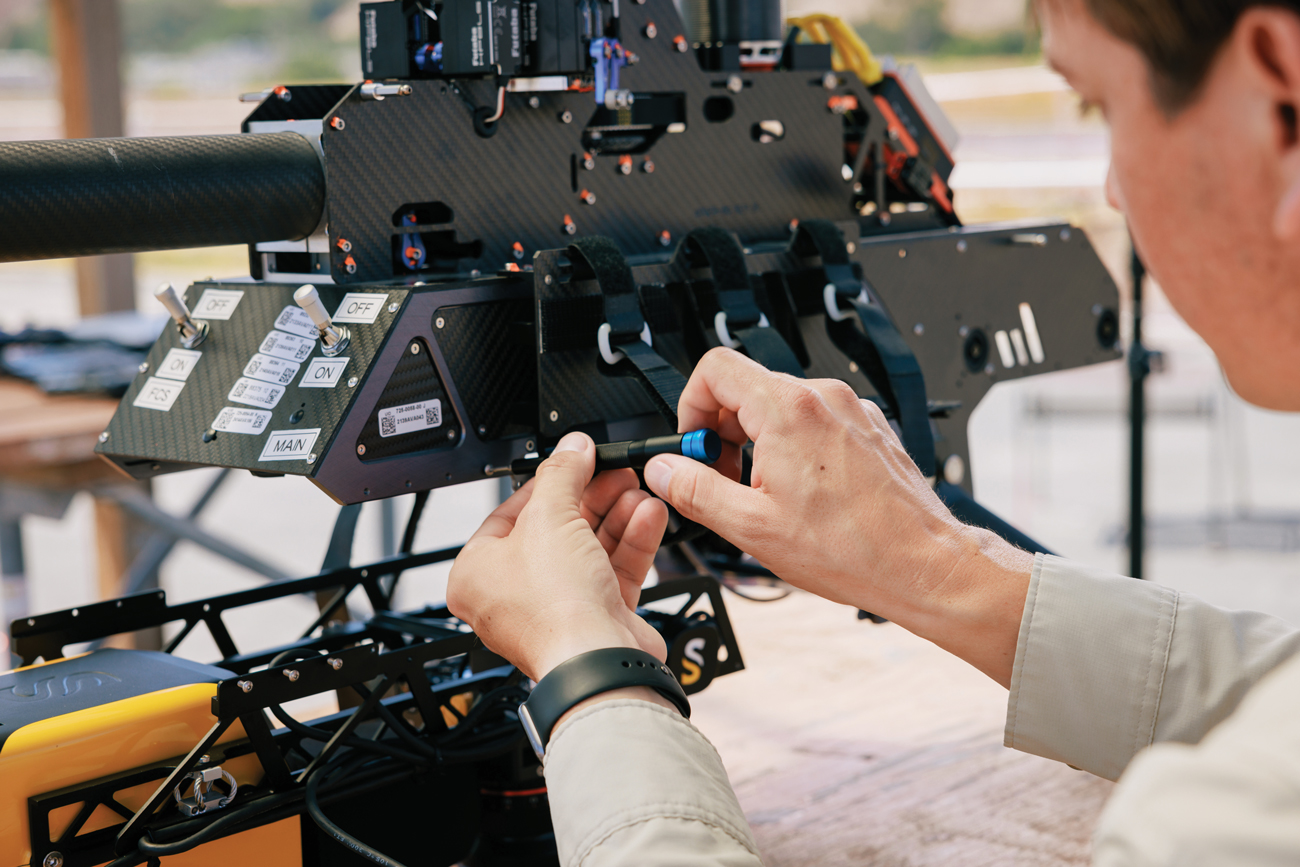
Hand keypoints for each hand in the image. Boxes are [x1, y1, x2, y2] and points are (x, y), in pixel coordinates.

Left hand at [447, 432, 669, 681]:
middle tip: (612, 470)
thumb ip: (563, 474)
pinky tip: (647, 515)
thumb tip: (572, 448)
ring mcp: (557, 607)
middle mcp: (513, 594)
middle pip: (556, 529)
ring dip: (616, 515)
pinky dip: (630, 542)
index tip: (574, 460)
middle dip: (591, 496)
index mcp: (478, 572)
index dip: (547, 482)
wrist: (596, 661)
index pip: (511, 513)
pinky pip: (612, 571)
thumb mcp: (550, 518)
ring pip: (588, 549)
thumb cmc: (551, 608)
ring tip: (635, 488)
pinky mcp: (596, 618)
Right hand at [642, 348, 1033, 685]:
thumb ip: (694, 490)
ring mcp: (851, 411)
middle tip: (721, 478)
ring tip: (763, 494)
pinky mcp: (870, 429)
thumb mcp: (751, 526)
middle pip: (748, 388)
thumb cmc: (854, 548)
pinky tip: (800, 495)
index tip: (692, 445)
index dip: (690, 406)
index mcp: (788, 409)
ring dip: (758, 443)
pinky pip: (816, 422)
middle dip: (722, 432)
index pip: (715, 369)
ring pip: (782, 407)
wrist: (922, 565)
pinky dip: (795, 449)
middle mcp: (823, 398)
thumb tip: (663, 471)